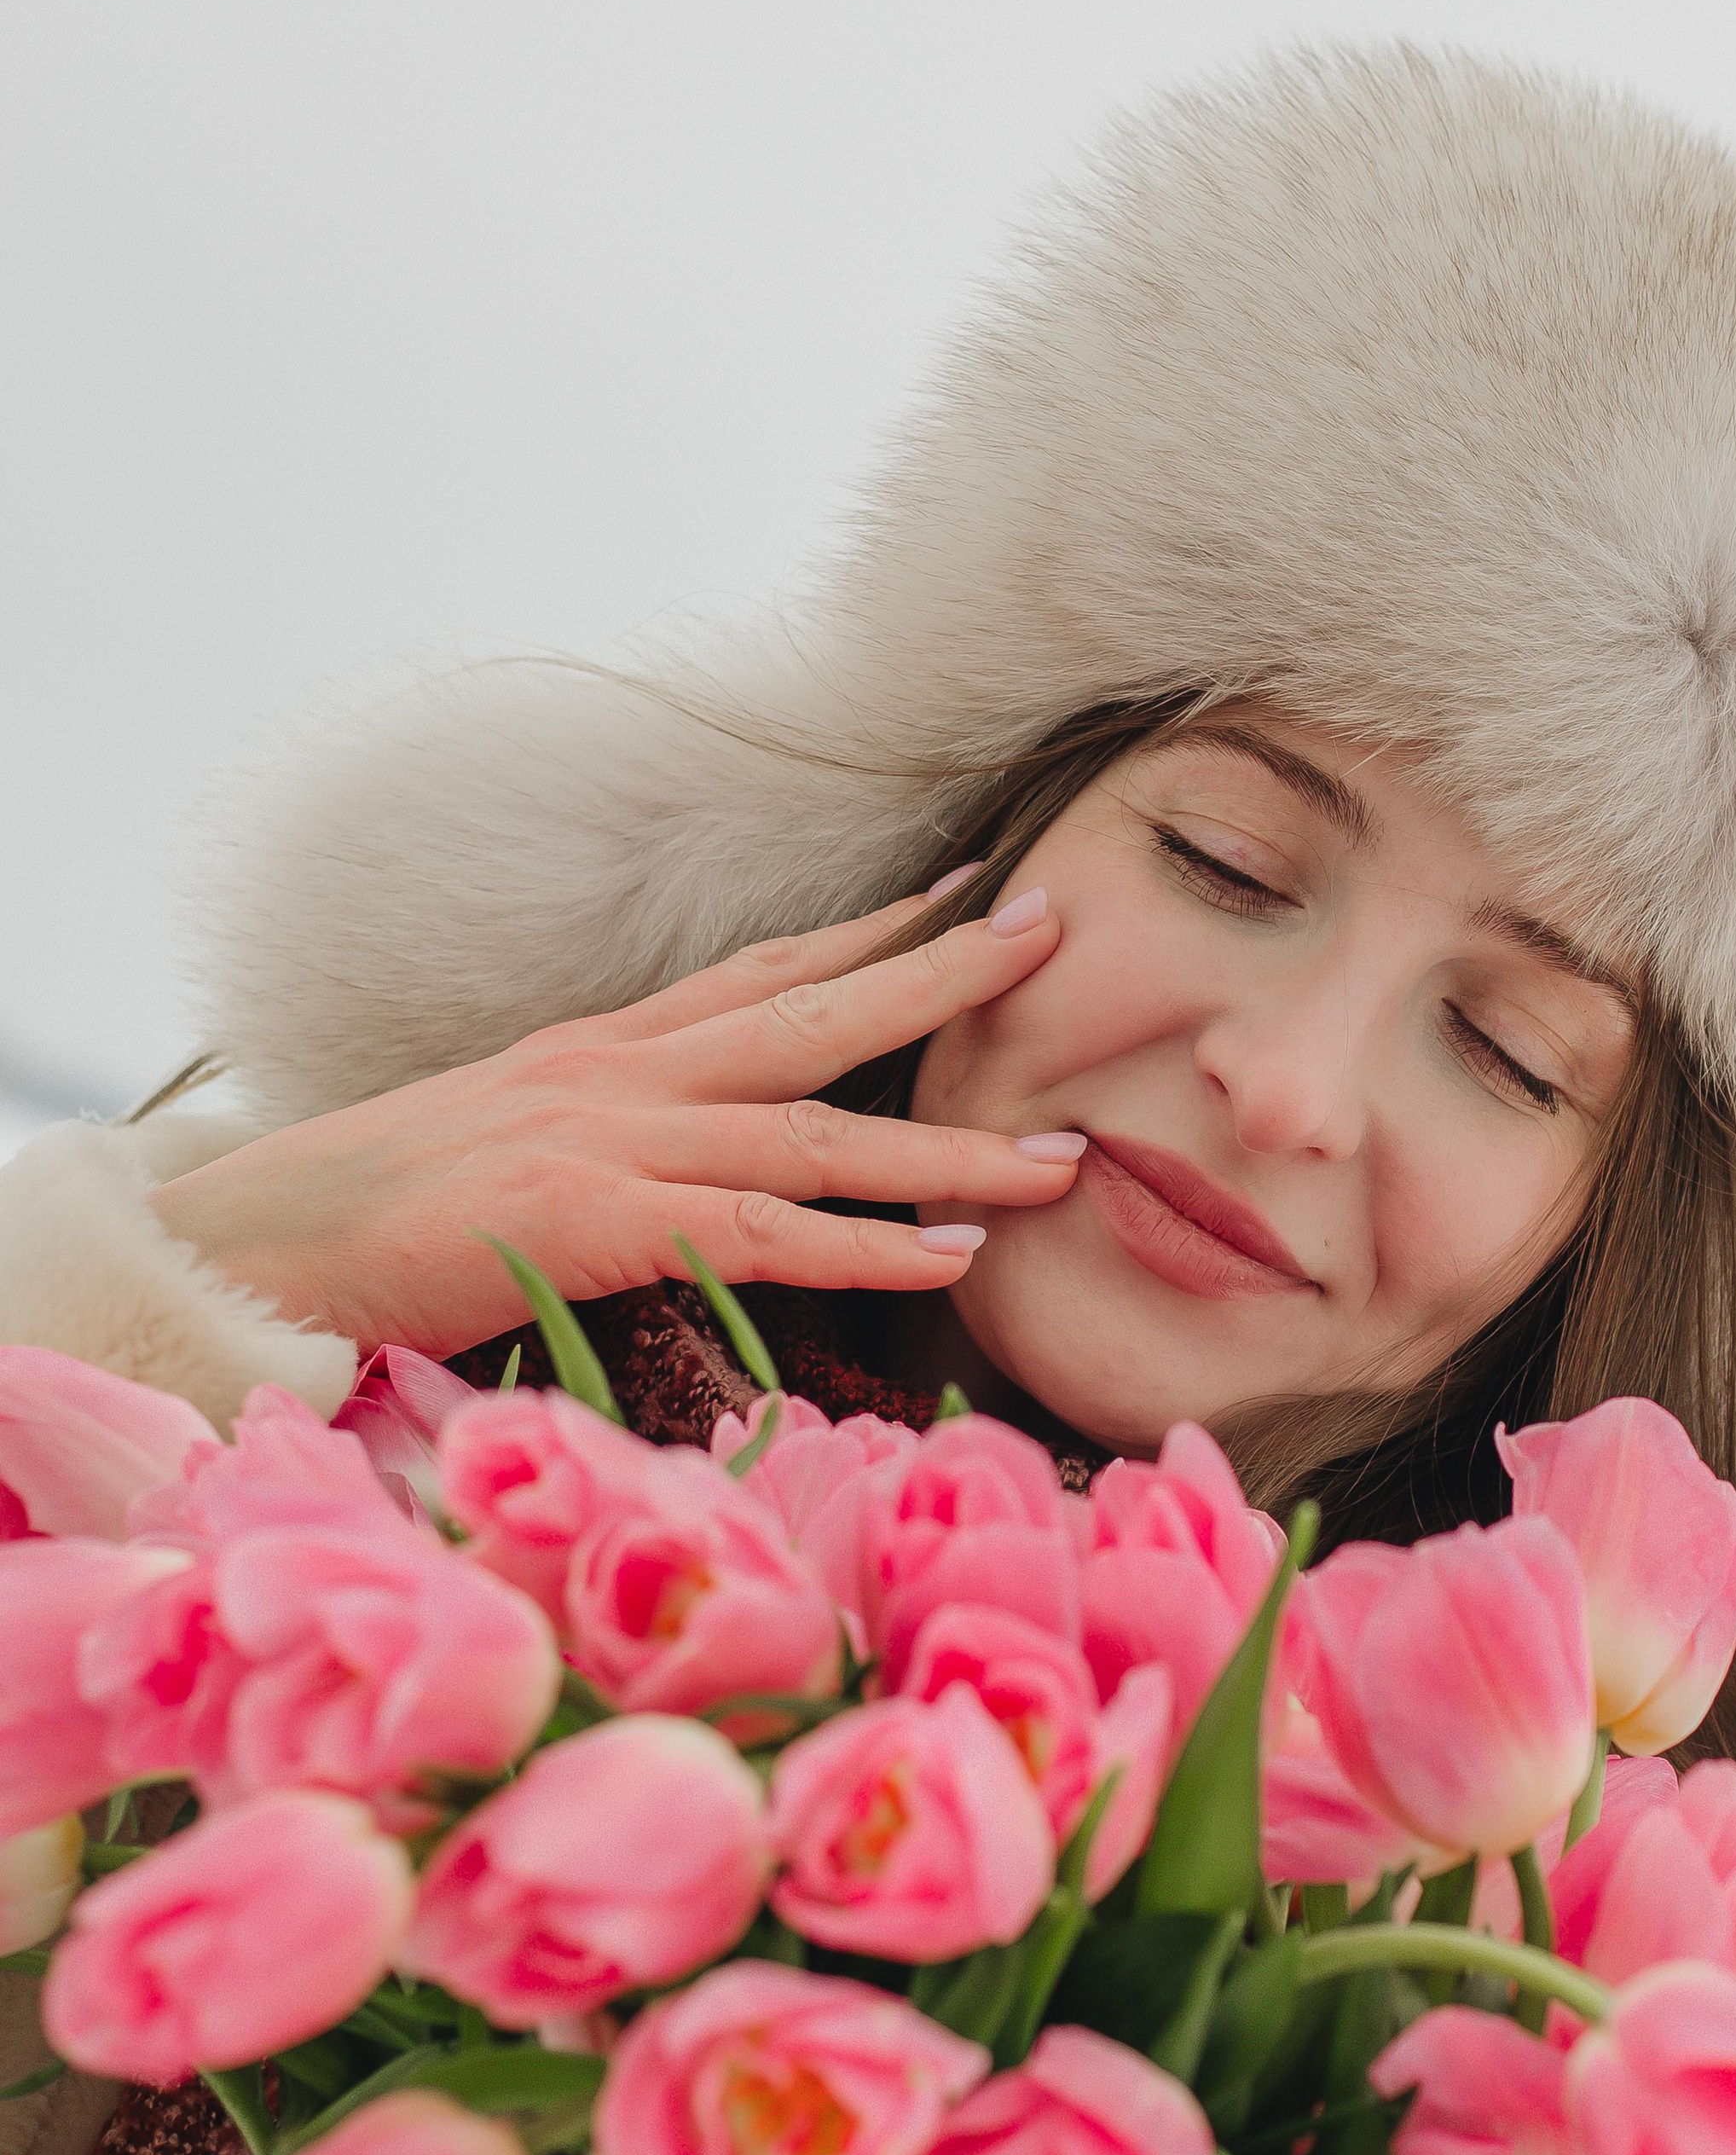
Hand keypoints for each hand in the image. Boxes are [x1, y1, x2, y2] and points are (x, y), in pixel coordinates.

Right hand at [151, 885, 1080, 1358]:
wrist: (253, 1242)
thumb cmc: (373, 1216)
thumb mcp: (502, 1146)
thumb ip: (598, 1141)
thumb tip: (671, 1164)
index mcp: (599, 1052)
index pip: (758, 973)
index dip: (870, 934)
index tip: (968, 896)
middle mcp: (618, 1072)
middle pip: (813, 1009)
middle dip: (945, 973)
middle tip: (1058, 932)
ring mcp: (608, 1139)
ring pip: (817, 1128)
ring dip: (951, 1147)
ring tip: (1063, 1155)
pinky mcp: (593, 1219)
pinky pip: (762, 1231)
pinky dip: (867, 1246)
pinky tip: (957, 1258)